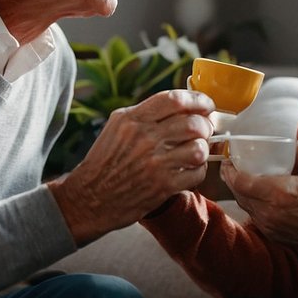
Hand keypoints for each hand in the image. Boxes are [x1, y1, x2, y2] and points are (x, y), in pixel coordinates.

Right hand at [47, 89, 212, 244]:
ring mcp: (155, 164)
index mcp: (133, 120)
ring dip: (203, 149)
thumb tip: (181, 104)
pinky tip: (189, 170)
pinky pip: (196, 173)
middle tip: (205, 129)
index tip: (206, 104)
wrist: (90, 198)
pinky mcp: (163, 186)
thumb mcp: (117, 126)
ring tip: (196, 151)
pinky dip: (198, 171)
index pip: (175, 100)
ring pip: (199, 149)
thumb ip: (145, 113)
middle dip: (205, 125)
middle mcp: (145, 139)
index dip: (197, 99)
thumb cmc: (106, 161)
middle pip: (193, 123)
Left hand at [222, 141, 297, 251]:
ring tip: (240, 179)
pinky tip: (256, 196)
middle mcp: (269, 210)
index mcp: (279, 192)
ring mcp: (269, 224)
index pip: (242, 182)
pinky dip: (251, 204)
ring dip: (240, 192)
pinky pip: (254, 216)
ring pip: (244, 206)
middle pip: (238, 194)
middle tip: (230, 167)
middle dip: (230, 180)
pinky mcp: (271, 233)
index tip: (229, 161)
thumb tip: (291, 144)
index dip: (230, 172)